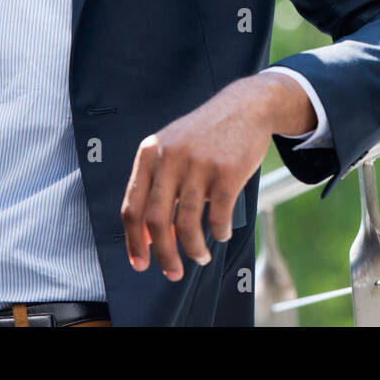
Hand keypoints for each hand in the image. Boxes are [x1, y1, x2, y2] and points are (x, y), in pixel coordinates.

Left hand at [120, 72, 313, 280]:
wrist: (247, 107)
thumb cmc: (206, 135)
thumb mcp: (173, 148)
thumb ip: (158, 185)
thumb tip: (148, 237)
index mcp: (150, 153)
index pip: (132, 206)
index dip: (134, 241)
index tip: (140, 263)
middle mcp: (170, 157)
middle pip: (156, 220)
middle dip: (163, 254)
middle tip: (172, 272)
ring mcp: (199, 163)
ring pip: (187, 223)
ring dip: (193, 249)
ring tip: (200, 257)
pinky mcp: (228, 171)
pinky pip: (218, 216)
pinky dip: (219, 232)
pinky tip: (222, 234)